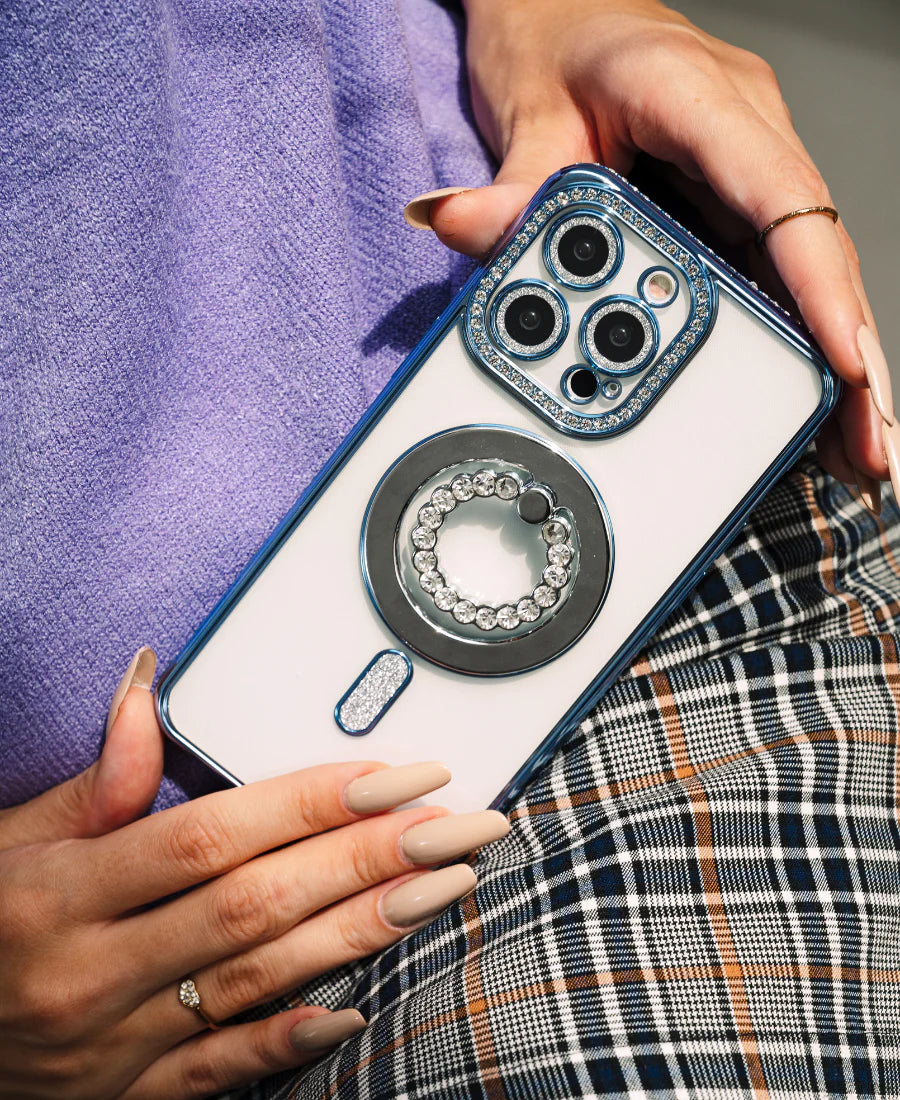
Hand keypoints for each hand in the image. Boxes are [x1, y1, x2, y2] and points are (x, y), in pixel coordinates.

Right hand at [0, 647, 505, 1098]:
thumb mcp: (11, 840)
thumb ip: (96, 776)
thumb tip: (144, 682)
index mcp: (64, 891)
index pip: (210, 838)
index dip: (309, 802)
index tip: (396, 775)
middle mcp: (93, 969)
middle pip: (255, 903)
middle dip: (367, 857)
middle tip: (455, 825)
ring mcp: (111, 1042)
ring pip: (256, 980)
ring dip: (358, 931)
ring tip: (443, 888)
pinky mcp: (122, 1095)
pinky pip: (215, 1074)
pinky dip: (286, 1041)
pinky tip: (357, 1006)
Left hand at [405, 0, 893, 511]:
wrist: (557, 12)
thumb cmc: (554, 41)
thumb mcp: (527, 110)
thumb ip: (507, 185)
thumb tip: (455, 224)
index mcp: (703, 97)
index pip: (783, 197)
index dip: (820, 288)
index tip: (846, 366)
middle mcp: (745, 134)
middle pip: (817, 254)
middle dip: (850, 356)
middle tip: (870, 447)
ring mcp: (744, 171)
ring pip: (808, 274)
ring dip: (833, 363)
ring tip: (853, 451)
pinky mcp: (729, 202)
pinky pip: (771, 277)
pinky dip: (793, 343)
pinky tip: (806, 404)